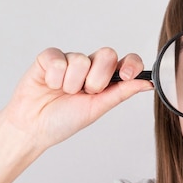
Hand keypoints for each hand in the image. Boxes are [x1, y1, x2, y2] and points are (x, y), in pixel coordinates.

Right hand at [3, 47, 152, 150]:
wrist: (33, 127)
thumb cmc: (64, 120)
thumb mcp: (98, 108)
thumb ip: (122, 92)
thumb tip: (148, 84)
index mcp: (106, 79)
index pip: (127, 61)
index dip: (130, 64)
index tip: (127, 75)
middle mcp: (90, 67)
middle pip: (108, 54)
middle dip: (97, 79)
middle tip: (85, 93)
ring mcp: (70, 60)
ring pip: (81, 59)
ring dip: (72, 83)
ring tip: (62, 93)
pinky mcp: (49, 58)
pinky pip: (58, 58)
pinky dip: (54, 77)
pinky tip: (49, 85)